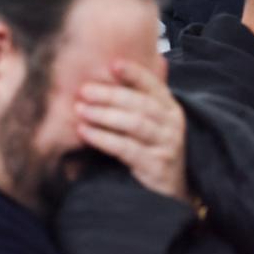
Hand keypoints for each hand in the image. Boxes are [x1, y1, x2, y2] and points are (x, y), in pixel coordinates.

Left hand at [74, 59, 187, 201]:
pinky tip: (85, 132)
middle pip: (140, 104)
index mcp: (169, 107)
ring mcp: (167, 146)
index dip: (134, 73)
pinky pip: (127, 149)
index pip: (153, 85)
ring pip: (135, 124)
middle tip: (83, 90)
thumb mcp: (147, 121)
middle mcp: (172, 124)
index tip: (112, 64)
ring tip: (81, 110)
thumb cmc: (150, 148)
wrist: (169, 190)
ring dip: (104, 115)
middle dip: (110, 95)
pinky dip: (104, 139)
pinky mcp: (157, 167)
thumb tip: (111, 65)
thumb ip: (134, 97)